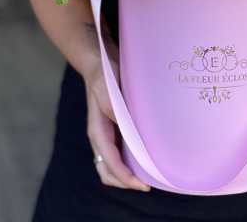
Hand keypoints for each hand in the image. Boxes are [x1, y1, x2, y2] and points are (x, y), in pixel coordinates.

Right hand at [83, 51, 150, 191]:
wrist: (99, 61)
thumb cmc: (104, 74)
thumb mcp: (107, 89)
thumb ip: (114, 109)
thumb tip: (127, 130)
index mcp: (97, 130)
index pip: (109, 162)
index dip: (125, 177)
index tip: (143, 184)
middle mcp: (100, 136)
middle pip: (108, 170)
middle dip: (125, 181)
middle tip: (148, 183)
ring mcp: (106, 133)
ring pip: (113, 164)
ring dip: (128, 173)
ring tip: (149, 174)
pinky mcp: (114, 127)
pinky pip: (120, 152)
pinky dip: (130, 161)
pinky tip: (146, 156)